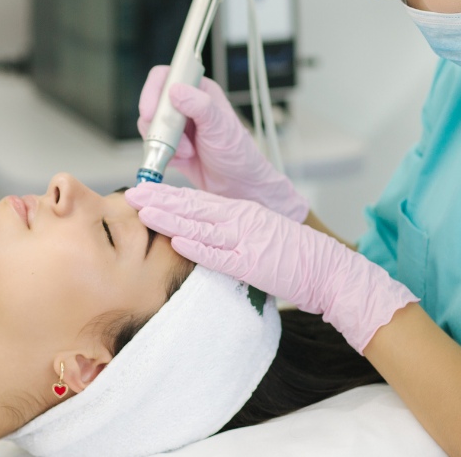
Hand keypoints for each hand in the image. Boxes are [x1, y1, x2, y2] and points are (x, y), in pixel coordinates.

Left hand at [126, 183, 416, 352]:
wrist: (328, 269)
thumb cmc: (294, 257)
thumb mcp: (259, 235)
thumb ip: (232, 233)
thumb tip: (202, 235)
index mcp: (242, 212)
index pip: (198, 201)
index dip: (169, 196)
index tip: (144, 192)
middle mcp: (241, 220)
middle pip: (194, 207)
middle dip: (161, 200)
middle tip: (132, 193)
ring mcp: (246, 240)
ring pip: (201, 226)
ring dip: (171, 219)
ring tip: (144, 212)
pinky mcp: (252, 263)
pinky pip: (220, 255)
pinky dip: (198, 247)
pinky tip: (178, 241)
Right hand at [137, 65, 307, 221]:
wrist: (237, 185)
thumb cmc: (236, 153)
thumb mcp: (219, 126)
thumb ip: (199, 105)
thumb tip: (176, 91)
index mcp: (199, 90)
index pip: (166, 77)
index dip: (153, 91)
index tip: (150, 112)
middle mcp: (186, 104)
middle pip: (153, 103)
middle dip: (159, 125)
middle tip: (173, 140)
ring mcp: (177, 126)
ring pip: (151, 126)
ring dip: (165, 143)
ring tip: (187, 152)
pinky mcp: (171, 145)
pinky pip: (154, 146)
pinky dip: (165, 155)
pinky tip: (184, 160)